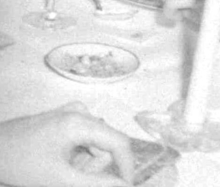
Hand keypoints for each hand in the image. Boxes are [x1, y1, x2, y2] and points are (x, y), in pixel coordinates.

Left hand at [0, 104, 133, 185]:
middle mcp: (81, 111)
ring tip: (58, 173)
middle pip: (104, 144)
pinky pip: (82, 138)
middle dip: (92, 167)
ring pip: (93, 143)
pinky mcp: (62, 118)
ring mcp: (71, 112)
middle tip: (69, 180)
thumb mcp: (59, 179)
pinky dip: (75, 155)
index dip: (127, 167)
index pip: (119, 142)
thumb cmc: (22, 164)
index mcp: (82, 122)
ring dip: (82, 163)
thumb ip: (94, 183)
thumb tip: (123, 186)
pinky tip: (56, 163)